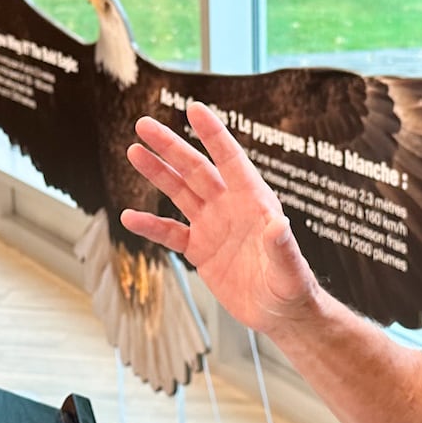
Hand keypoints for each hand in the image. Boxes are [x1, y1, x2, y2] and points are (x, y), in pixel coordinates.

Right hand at [121, 101, 319, 332]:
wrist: (281, 314)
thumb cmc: (292, 289)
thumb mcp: (290, 270)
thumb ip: (283, 248)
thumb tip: (279, 225)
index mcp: (255, 202)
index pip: (231, 160)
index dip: (213, 134)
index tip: (194, 109)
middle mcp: (231, 207)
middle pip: (197, 170)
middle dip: (172, 147)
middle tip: (144, 124)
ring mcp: (213, 226)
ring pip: (180, 192)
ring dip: (158, 173)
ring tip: (134, 151)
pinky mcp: (200, 250)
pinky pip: (171, 233)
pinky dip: (151, 224)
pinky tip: (129, 215)